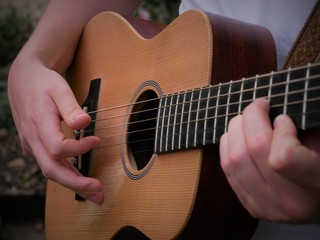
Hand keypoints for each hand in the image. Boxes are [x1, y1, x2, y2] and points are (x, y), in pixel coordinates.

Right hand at [8, 64, 103, 203]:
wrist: (23, 80)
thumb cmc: (43, 83)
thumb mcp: (59, 88)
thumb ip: (71, 107)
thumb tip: (84, 123)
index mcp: (39, 123)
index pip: (57, 148)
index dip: (79, 149)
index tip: (97, 141)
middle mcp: (32, 138)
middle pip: (52, 170)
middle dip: (76, 184)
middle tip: (98, 193)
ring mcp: (31, 144)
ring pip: (50, 171)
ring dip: (73, 184)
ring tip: (94, 193)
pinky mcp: (34, 146)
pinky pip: (50, 164)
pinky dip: (66, 174)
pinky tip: (80, 180)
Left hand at [220, 98, 319, 222]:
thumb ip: (304, 130)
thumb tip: (276, 116)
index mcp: (315, 185)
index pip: (283, 158)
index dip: (280, 131)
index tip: (284, 119)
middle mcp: (288, 202)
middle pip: (252, 151)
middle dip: (250, 119)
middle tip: (259, 106)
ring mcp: (266, 206)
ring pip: (233, 159)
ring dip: (235, 131)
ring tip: (246, 119)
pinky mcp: (251, 204)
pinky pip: (228, 170)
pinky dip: (228, 146)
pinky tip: (237, 136)